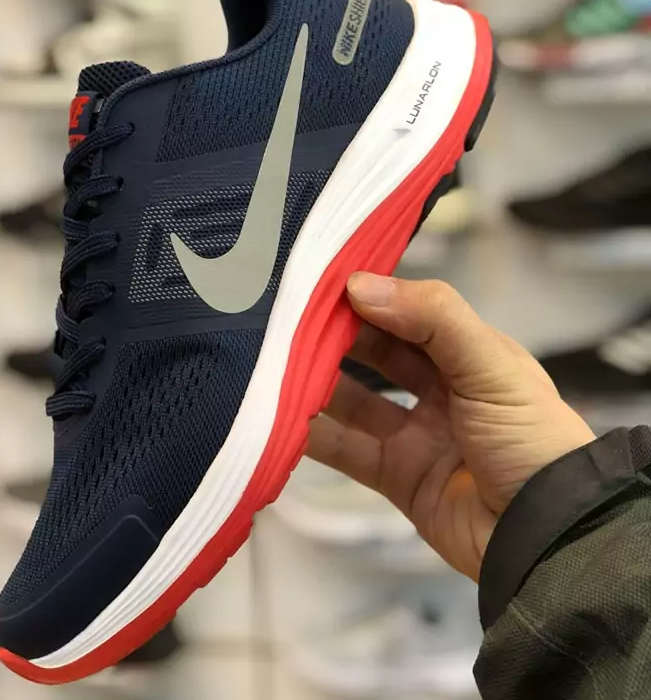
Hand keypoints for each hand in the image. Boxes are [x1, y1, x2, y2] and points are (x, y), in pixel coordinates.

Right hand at [308, 274, 595, 581]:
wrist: (546, 537)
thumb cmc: (529, 438)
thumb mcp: (490, 364)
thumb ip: (432, 318)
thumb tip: (359, 285)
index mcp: (470, 354)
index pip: (410, 313)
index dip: (370, 298)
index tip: (321, 285)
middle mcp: (440, 389)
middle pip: (377, 354)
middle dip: (337, 338)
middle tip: (289, 323)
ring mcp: (415, 435)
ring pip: (354, 401)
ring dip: (317, 385)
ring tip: (275, 365)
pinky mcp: (396, 477)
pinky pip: (346, 450)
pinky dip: (313, 436)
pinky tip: (281, 417)